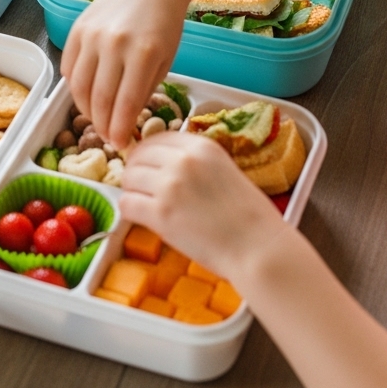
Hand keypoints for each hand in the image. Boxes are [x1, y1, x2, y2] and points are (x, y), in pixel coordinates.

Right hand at [61, 0, 189, 148]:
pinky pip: (68, 67)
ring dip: (85, 110)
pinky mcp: (77, 28)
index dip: (120, 130)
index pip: (124, 103)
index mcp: (142, 53)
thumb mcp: (165, 60)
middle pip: (99, 99)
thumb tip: (124, 123)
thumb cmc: (165, 24)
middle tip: (108, 137)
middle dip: (102, 125)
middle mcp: (113, 44)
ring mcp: (92, 35)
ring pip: (77, 87)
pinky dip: (74, 87)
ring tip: (96, 119)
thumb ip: (144, 91)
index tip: (120, 145)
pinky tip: (86, 95)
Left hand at [121, 131, 284, 283]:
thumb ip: (197, 164)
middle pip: (138, 156)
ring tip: (143, 205)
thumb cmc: (250, 217)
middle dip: (136, 171)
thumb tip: (167, 167)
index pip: (157, 139)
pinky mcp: (161, 214)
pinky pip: (127, 204)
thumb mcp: (226, 172)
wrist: (259, 248)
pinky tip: (141, 219)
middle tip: (140, 188)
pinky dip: (130, 211)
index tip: (146, 166)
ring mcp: (170, 185)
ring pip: (129, 179)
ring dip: (133, 191)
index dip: (147, 154)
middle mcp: (183, 160)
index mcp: (202, 147)